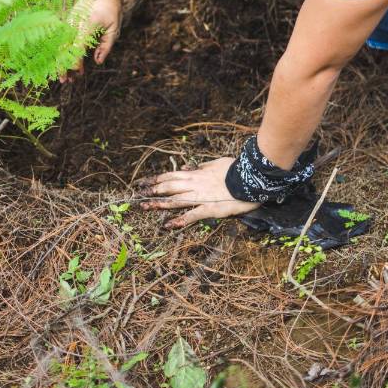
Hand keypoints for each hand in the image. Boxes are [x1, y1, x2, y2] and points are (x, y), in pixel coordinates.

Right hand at [65, 0, 122, 79]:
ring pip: (60, 46)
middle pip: (64, 49)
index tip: (78, 73)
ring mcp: (69, 23)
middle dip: (63, 66)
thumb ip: (106, 46)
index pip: (77, 47)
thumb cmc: (111, 10)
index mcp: (87, 25)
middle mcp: (74, 24)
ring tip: (65, 77)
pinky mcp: (68, 23)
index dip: (76, 62)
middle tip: (65, 81)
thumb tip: (97, 62)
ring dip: (61, 62)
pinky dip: (62, 54)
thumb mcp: (114, 29)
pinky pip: (62, 41)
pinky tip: (65, 64)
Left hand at [135, 158, 258, 228]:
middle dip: (152, 191)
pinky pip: (191, 215)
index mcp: (195, 174)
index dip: (156, 179)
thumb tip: (191, 167)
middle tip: (138, 195)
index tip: (144, 182)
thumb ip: (202, 167)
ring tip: (145, 207)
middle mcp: (194, 184)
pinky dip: (179, 220)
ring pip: (175, 200)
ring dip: (159, 204)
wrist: (250, 178)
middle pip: (168, 187)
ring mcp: (200, 197)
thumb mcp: (216, 163)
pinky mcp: (209, 209)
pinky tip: (168, 225)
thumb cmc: (235, 169)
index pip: (170, 176)